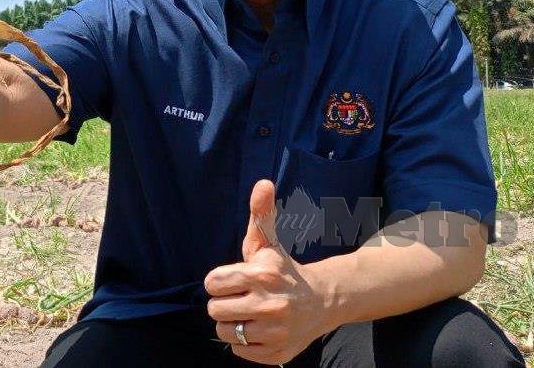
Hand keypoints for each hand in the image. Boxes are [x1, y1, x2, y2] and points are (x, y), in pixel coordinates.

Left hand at [204, 180, 327, 363]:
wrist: (322, 301)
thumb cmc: (283, 270)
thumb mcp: (268, 242)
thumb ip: (260, 213)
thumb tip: (262, 182)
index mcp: (261, 275)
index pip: (212, 283)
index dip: (220, 281)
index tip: (235, 280)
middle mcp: (269, 305)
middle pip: (214, 310)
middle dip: (224, 303)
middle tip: (242, 298)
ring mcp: (275, 332)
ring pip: (225, 332)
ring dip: (232, 324)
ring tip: (249, 314)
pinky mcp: (278, 353)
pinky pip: (240, 351)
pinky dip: (244, 343)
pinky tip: (259, 329)